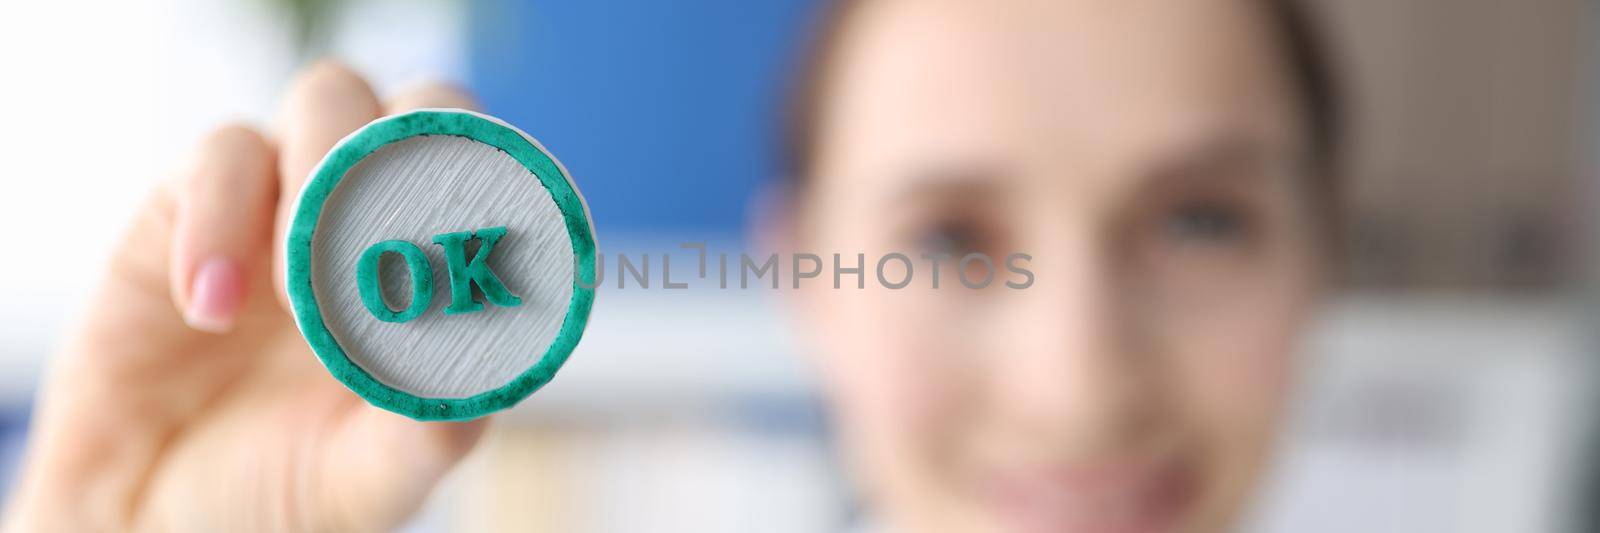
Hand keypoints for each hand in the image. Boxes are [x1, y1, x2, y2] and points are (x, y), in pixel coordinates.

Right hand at [3, 61, 487, 531]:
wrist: (153, 518)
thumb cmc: (282, 490)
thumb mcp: (370, 478)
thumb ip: (428, 430)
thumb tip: (476, 373)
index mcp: (442, 271)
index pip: (498, 177)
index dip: (500, 185)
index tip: (482, 242)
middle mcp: (375, 217)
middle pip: (428, 104)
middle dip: (419, 157)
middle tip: (388, 252)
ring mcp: (287, 200)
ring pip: (330, 99)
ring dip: (327, 182)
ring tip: (298, 299)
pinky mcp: (190, 204)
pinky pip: (222, 156)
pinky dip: (221, 221)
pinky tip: (211, 309)